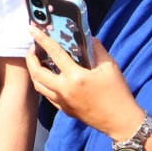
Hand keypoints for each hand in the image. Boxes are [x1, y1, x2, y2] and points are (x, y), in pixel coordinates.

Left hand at [25, 28, 144, 140]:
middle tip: (33, 48)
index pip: (54, 53)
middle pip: (37, 72)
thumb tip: (87, 36)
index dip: (41, 39)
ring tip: (38, 61)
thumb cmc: (118, 93)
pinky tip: (48, 76)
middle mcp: (65, 90)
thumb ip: (96, 48)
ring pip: (38, 85)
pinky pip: (46, 95)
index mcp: (76, 77)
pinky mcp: (64, 109)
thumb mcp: (110, 66)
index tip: (31, 29)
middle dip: (30, 57)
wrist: (121, 122)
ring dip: (34, 71)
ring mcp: (63, 101)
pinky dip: (43, 83)